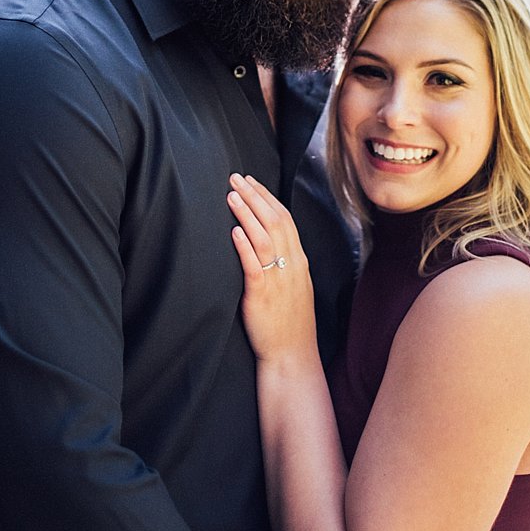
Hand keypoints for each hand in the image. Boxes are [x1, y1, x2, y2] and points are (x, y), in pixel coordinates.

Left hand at [229, 173, 317, 363]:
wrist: (292, 353)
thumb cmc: (289, 322)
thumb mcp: (293, 286)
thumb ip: (283, 262)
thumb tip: (262, 241)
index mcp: (299, 261)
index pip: (284, 219)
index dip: (267, 197)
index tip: (251, 181)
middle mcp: (292, 265)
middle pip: (275, 221)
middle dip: (255, 196)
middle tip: (236, 177)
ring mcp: (279, 279)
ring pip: (265, 237)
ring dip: (247, 213)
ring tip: (230, 195)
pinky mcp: (263, 294)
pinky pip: (255, 265)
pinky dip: (245, 246)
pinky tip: (234, 231)